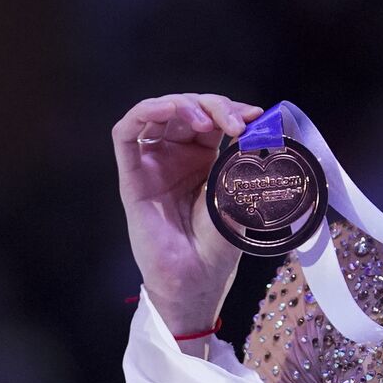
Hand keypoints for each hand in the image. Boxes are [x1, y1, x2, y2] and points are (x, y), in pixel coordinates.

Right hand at [111, 93, 263, 332]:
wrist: (197, 278)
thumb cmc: (218, 242)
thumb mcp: (238, 191)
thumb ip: (241, 157)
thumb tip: (258, 124)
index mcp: (203, 156)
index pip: (213, 115)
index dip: (232, 108)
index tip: (256, 116)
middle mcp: (175, 154)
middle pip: (187, 108)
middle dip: (214, 106)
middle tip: (236, 123)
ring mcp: (152, 163)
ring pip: (157, 112)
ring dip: (183, 104)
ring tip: (206, 121)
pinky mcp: (131, 175)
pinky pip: (125, 134)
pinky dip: (144, 112)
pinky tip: (167, 109)